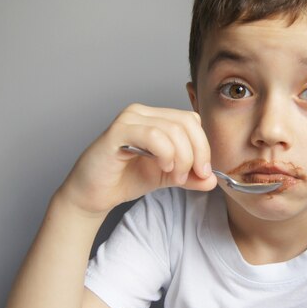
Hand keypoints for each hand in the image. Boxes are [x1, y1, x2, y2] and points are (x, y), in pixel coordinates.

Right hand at [57, 103, 216, 215]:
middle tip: (194, 176)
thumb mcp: (167, 177)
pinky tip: (162, 167)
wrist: (93, 195)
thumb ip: (190, 176)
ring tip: (174, 176)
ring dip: (182, 157)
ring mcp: (129, 119)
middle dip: (197, 152)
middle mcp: (143, 112)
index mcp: (155, 118)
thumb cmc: (125, 179)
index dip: (204, 146)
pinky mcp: (117, 131)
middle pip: (187, 122)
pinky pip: (154, 136)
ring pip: (173, 130)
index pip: (191, 121)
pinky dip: (166, 154)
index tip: (204, 172)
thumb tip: (213, 179)